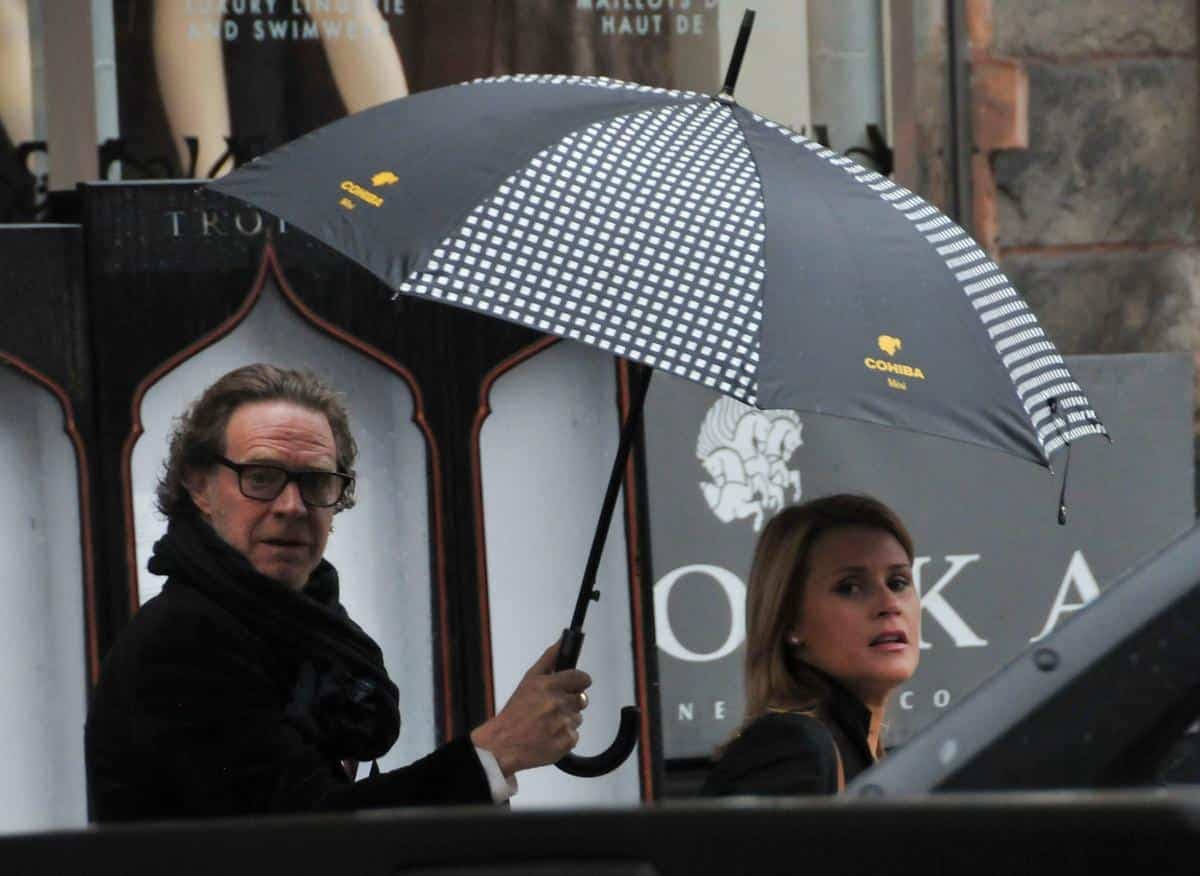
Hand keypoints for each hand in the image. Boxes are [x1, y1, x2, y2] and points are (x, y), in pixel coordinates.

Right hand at [470, 641, 591, 775]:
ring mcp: (563, 723)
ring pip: (577, 717)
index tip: (573, 686)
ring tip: (547, 724)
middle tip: (552, 708)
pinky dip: (564, 736)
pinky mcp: (567, 740)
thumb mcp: (529, 680)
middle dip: (570, 702)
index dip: (578, 683)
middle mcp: (557, 703)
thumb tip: (561, 642)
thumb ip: (549, 659)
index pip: (582, 678)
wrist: (503, 745)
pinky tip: (549, 736)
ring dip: (566, 720)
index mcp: (549, 685)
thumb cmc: (514, 714)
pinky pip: (574, 735)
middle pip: (582, 699)